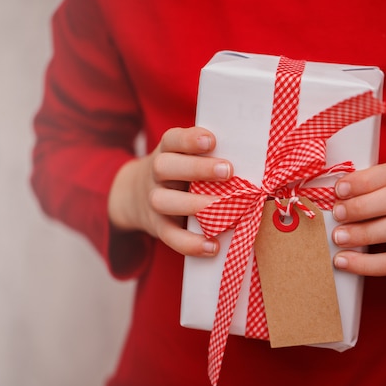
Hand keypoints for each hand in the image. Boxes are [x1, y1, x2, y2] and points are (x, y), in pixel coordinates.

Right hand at [108, 127, 232, 256]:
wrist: (135, 196)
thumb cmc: (179, 173)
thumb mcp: (185, 158)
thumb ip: (210, 158)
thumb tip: (249, 161)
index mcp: (167, 151)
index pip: (172, 140)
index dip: (189, 139)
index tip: (211, 140)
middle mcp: (155, 173)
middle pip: (165, 166)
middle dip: (197, 168)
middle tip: (228, 171)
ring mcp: (153, 200)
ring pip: (163, 201)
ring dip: (195, 205)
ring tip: (223, 207)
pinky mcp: (157, 226)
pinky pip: (170, 236)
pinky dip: (190, 243)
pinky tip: (213, 246)